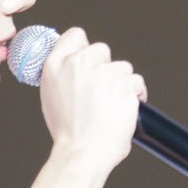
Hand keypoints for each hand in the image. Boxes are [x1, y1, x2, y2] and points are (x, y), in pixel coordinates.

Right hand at [38, 27, 147, 170]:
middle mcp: (78, 64)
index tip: (90, 58)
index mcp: (55, 65)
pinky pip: (136, 82)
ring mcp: (103, 73)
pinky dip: (136, 94)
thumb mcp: (52, 96)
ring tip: (111, 105)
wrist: (82, 152)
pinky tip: (126, 108)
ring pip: (122, 67)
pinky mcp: (124, 84)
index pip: (75, 36)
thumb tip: (77, 68)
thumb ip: (64, 75)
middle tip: (101, 90)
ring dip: (121, 83)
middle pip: (102, 50)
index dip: (85, 46)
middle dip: (105, 67)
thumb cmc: (68, 132)